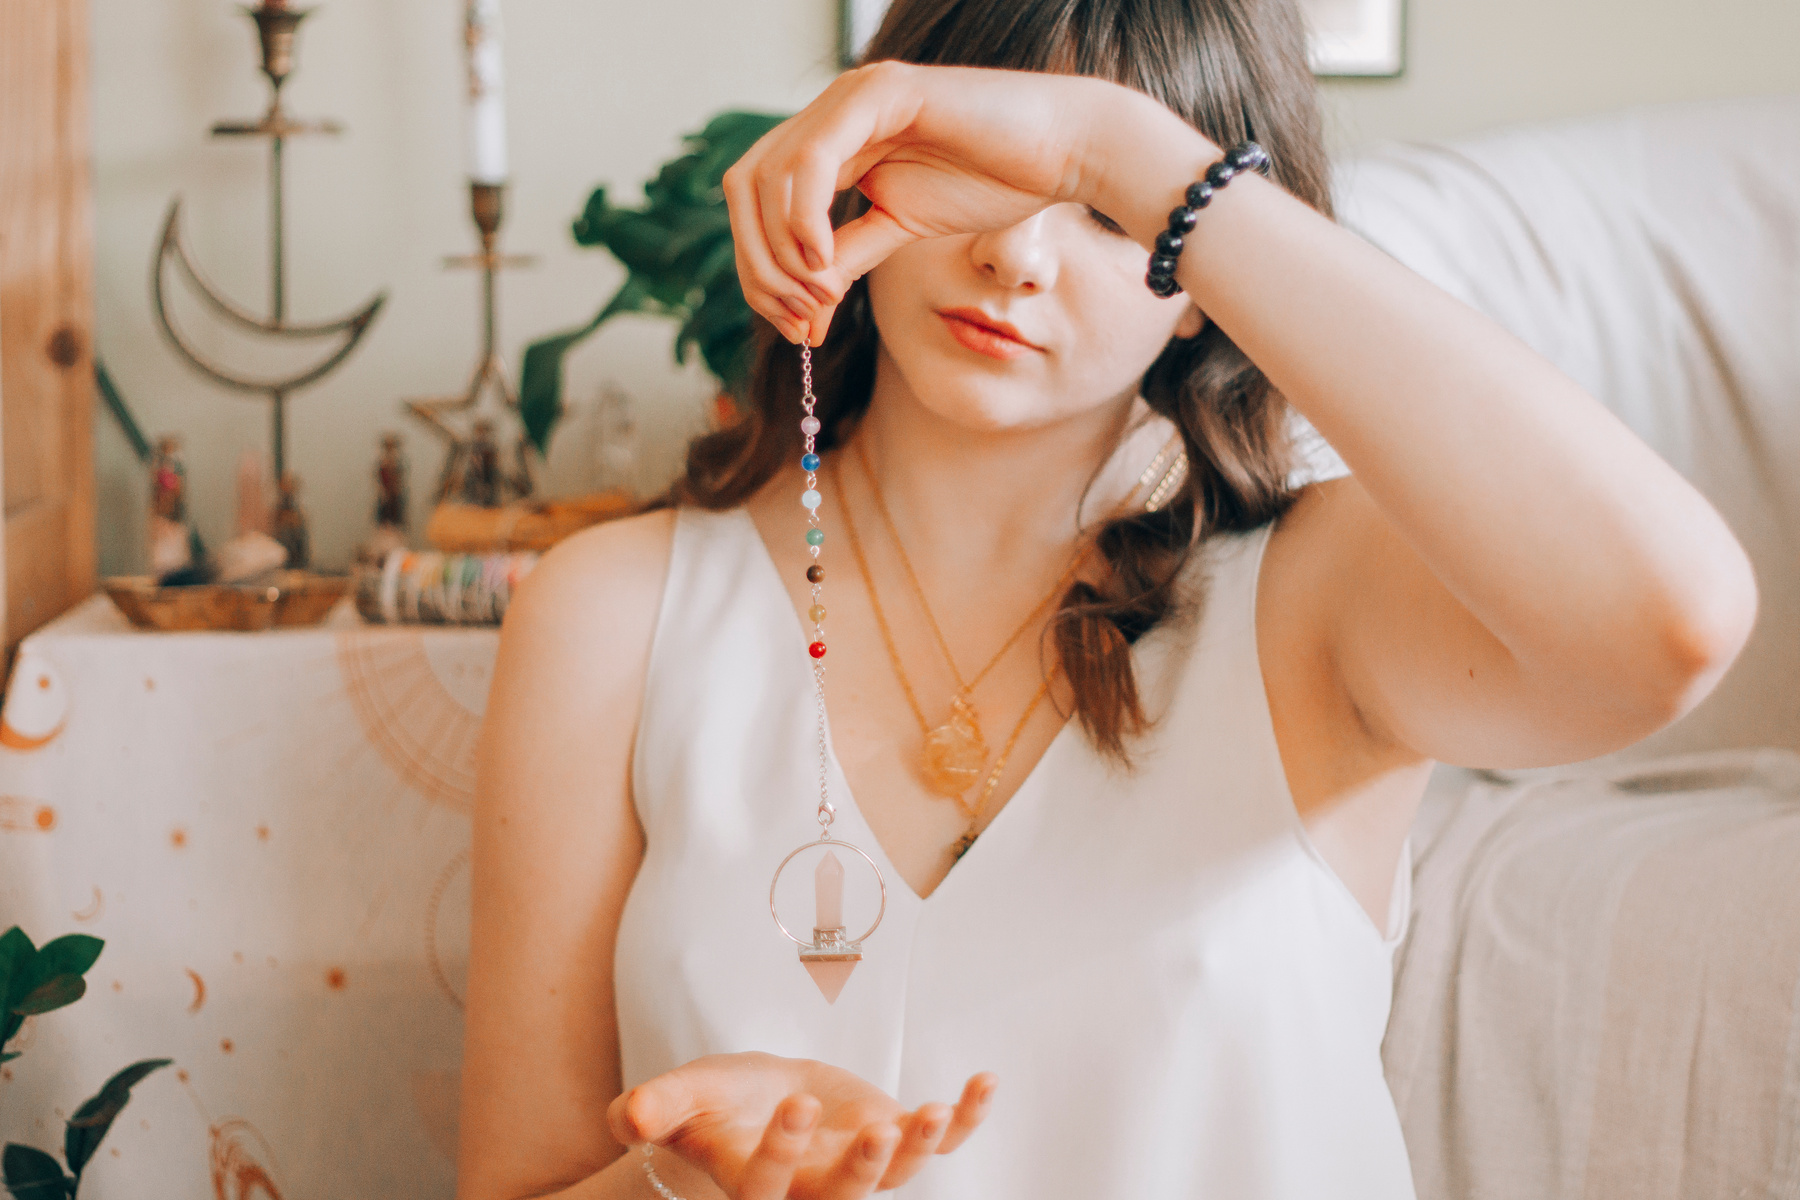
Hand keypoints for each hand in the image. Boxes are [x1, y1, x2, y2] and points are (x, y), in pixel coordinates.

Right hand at [608, 1051, 996, 1198]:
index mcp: (754, 1184)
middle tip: (876, 1131)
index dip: (781, 1152)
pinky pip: (938, 1141)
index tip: (794, 1102)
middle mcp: (810, 1189)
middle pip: (841, 1198)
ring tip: (931, 1111)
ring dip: (919, 1149)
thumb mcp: (684, 1096)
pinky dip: (965, 1119)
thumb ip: (656, 1107)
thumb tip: (630, 1116)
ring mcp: (858, 1169)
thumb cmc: (717, 1103)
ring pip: (894, 1178)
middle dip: (861, 1170)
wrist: (761, 1100)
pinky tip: (984, 1084)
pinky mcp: (892, 1141)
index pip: (766, 1186)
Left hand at [722, 62, 1190, 344]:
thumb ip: (847, 258)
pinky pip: (812, 158)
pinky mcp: (881, 93)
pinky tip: (823, 260)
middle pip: (743, 188)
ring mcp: (851, 97)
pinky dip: (804, 216)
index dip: (759, 270)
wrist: (1065, 152)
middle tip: (798, 321)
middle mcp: (829, 113)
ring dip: (778, 251)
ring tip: (817, 298)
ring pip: (766, 175)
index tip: (797, 328)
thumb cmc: (996, 183)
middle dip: (757, 266)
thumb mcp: (901, 231)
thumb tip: (802, 309)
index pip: (755, 202)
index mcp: (830, 142)